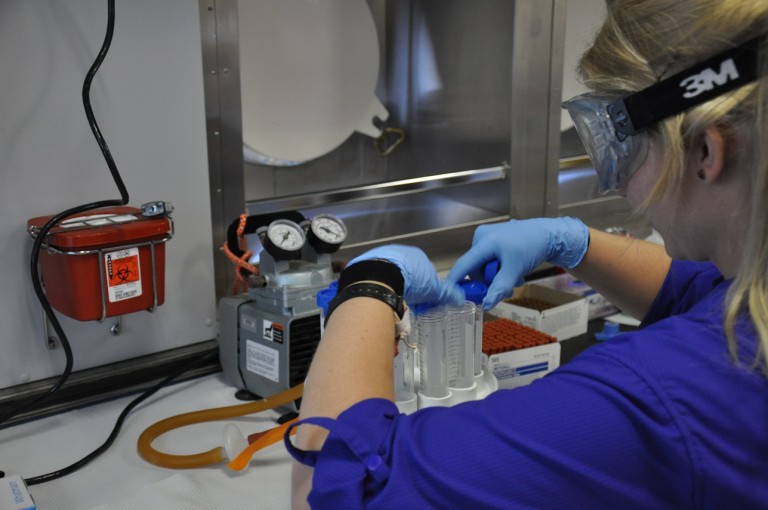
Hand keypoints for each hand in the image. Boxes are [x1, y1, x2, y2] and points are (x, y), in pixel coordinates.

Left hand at [348, 245, 464, 305]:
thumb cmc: (412, 282)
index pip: (425, 272)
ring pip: (392, 273)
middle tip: (407, 302)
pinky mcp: (369, 260)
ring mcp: (384, 255)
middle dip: (409, 286)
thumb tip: (460, 297)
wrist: (382, 277)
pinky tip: (379, 293)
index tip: (422, 300)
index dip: (425, 287)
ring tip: (392, 299)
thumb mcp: (433, 290)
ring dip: (393, 284)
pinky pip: (376, 274)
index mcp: (418, 256)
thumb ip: (446, 293)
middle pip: (408, 272)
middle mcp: (402, 252)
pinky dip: (379, 283)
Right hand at [445, 217, 588, 309]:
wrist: (550, 235)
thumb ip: (499, 288)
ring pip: (484, 266)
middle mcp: (481, 236)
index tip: (449, 296)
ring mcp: (488, 236)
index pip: (464, 264)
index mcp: (484, 241)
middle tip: (507, 288)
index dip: (455, 281)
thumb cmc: (532, 248)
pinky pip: (490, 260)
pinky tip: (513, 270)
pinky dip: (499, 269)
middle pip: (476, 268)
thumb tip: (486, 305)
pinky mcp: (494, 239)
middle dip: (490, 281)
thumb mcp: (515, 271)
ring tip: (514, 278)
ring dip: (497, 276)